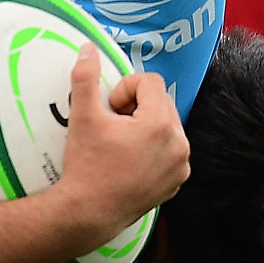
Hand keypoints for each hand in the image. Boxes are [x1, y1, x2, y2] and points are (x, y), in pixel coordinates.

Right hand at [54, 46, 189, 237]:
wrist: (88, 213)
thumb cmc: (86, 166)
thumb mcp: (82, 116)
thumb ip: (86, 77)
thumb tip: (88, 49)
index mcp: (160, 123)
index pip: (150, 82)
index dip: (126, 89)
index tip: (109, 109)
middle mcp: (178, 143)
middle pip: (161, 102)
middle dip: (136, 107)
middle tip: (113, 125)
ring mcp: (180, 164)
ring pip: (167, 125)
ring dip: (146, 126)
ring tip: (121, 143)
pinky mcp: (177, 181)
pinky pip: (171, 150)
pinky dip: (154, 148)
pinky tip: (130, 160)